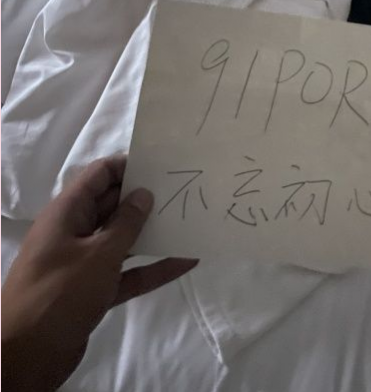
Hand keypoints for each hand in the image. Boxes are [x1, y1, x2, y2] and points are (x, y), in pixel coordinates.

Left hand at [1, 157, 196, 391]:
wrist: (25, 358)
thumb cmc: (60, 294)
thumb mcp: (98, 254)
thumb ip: (126, 223)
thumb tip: (144, 194)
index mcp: (67, 214)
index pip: (99, 175)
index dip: (129, 166)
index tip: (163, 165)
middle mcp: (74, 233)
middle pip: (113, 205)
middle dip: (146, 199)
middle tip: (185, 191)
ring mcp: (83, 263)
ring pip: (123, 239)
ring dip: (153, 233)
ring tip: (190, 221)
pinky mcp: (92, 291)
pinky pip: (127, 272)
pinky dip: (152, 267)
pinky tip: (184, 262)